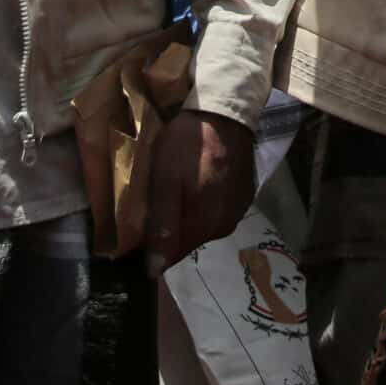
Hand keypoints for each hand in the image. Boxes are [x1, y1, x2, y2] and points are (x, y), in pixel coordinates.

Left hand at [142, 109, 255, 278]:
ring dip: (188, 214)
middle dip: (171, 228)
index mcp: (203, 226)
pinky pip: (217, 212)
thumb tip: (154, 271)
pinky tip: (199, 182)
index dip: (154, 245)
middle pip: (188, 240)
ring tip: (179, 188)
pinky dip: (205, 203)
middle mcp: (224, 227)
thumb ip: (162, 226)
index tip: (141, 225)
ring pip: (203, 226)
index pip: (172, 256)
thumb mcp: (165, 181)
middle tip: (159, 198)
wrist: (226, 113)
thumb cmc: (189, 144)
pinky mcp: (244, 196)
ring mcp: (237, 212)